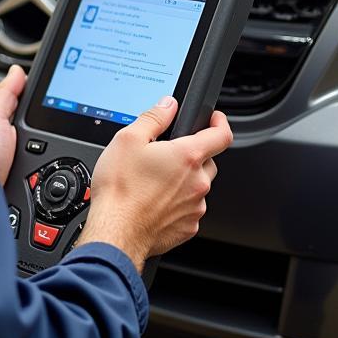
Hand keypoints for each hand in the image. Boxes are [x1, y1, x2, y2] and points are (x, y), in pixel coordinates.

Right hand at [77, 97, 232, 271]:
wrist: (116, 231)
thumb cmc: (120, 189)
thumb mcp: (128, 139)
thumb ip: (154, 117)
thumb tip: (168, 105)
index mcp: (187, 157)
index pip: (221, 135)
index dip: (220, 122)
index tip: (214, 119)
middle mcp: (198, 183)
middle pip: (208, 161)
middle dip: (192, 155)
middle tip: (167, 156)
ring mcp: (195, 207)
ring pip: (198, 187)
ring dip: (183, 181)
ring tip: (154, 182)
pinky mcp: (188, 227)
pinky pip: (189, 209)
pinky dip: (177, 204)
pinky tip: (154, 202)